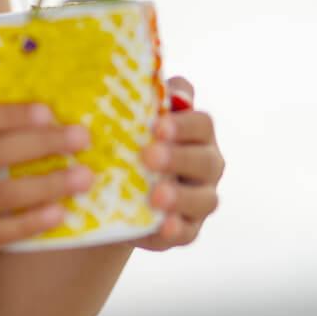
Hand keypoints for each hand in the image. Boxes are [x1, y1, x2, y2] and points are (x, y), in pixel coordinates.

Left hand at [133, 76, 224, 250]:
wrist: (110, 188)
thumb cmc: (127, 138)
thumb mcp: (131, 115)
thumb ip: (146, 95)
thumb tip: (155, 83)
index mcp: (195, 133)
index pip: (202, 123)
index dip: (183, 124)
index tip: (158, 125)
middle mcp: (205, 164)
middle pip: (206, 161)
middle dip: (179, 158)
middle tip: (149, 156)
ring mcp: (199, 198)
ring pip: (203, 199)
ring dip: (180, 197)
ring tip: (156, 196)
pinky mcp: (186, 229)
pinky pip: (187, 232)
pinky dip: (175, 230)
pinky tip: (161, 227)